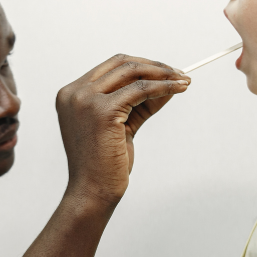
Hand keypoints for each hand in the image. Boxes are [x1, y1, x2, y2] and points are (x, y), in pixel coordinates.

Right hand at [56, 54, 189, 206]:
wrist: (93, 192)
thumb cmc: (106, 165)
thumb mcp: (123, 126)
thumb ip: (140, 103)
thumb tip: (170, 82)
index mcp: (71, 94)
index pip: (111, 67)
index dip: (141, 66)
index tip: (165, 72)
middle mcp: (74, 93)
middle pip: (121, 64)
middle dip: (154, 67)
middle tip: (180, 74)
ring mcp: (85, 100)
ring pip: (132, 73)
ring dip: (163, 74)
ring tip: (184, 81)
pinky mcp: (102, 111)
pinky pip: (141, 89)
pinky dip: (163, 86)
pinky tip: (179, 89)